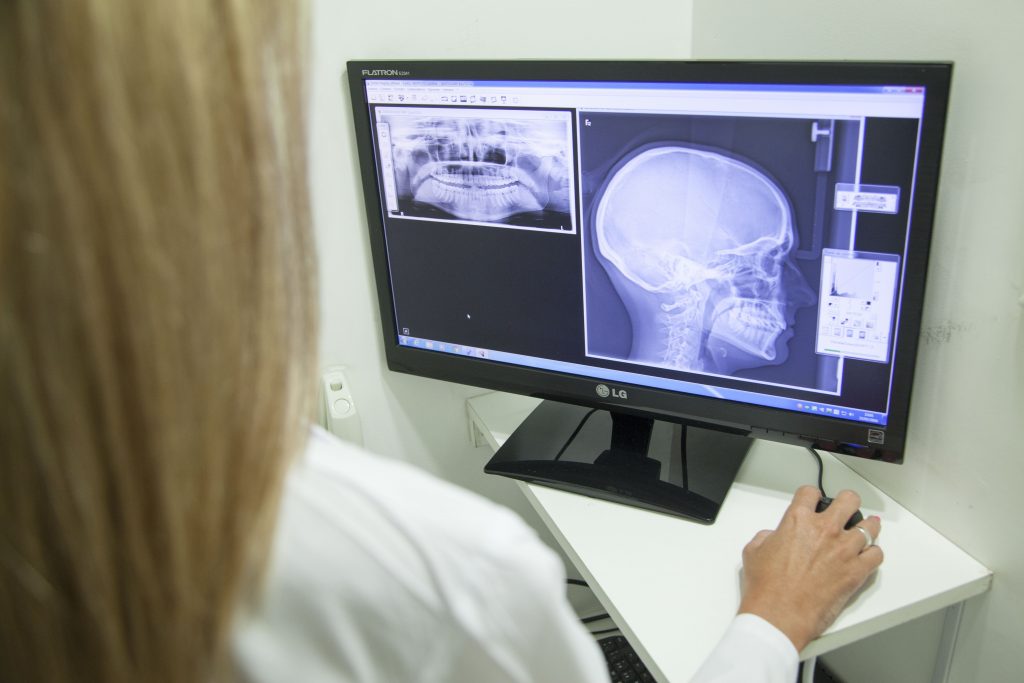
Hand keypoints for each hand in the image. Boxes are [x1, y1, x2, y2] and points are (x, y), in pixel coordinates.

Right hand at [738, 485, 882, 650]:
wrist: (780, 613)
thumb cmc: (767, 586)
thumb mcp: (753, 551)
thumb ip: (766, 537)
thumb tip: (774, 537)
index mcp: (798, 520)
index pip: (810, 492)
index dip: (811, 495)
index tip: (813, 500)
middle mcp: (825, 529)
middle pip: (849, 500)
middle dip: (848, 501)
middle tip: (846, 508)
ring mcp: (844, 549)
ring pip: (870, 526)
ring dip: (867, 526)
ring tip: (865, 528)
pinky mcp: (856, 571)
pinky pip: (876, 555)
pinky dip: (873, 554)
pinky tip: (866, 556)